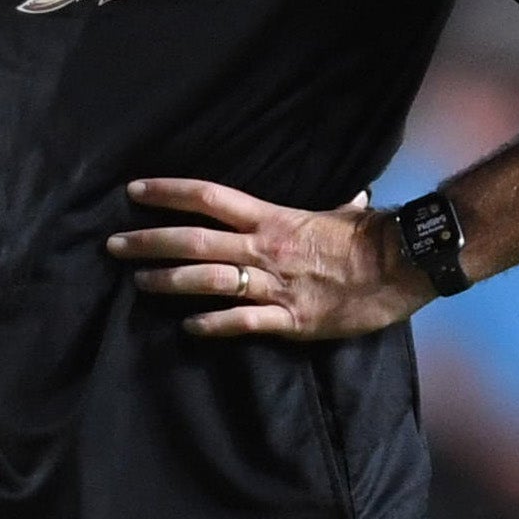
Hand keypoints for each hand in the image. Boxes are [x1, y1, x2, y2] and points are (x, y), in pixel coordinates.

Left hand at [104, 177, 425, 338]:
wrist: (405, 264)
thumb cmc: (371, 235)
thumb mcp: (340, 210)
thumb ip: (329, 205)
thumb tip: (346, 195)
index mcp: (271, 217)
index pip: (208, 197)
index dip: (168, 192)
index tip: (133, 191)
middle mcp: (265, 248)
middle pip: (194, 240)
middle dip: (149, 242)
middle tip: (113, 245)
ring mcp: (276, 285)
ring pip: (209, 280)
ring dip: (169, 282)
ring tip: (137, 283)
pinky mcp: (292, 319)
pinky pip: (243, 322)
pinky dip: (213, 325)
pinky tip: (189, 328)